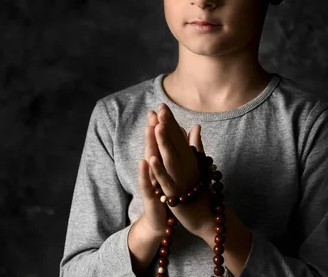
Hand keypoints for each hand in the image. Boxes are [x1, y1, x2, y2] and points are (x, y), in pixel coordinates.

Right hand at [137, 109, 167, 237]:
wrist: (160, 221)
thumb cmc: (167, 194)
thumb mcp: (172, 172)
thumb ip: (176, 153)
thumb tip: (182, 132)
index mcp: (161, 163)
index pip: (161, 141)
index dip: (162, 124)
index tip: (161, 106)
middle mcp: (154, 170)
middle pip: (153, 146)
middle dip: (153, 129)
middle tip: (152, 112)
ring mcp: (151, 182)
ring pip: (149, 160)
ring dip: (149, 144)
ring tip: (150, 128)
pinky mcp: (150, 195)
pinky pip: (147, 182)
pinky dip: (146, 172)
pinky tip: (145, 160)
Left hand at [148, 103, 215, 237]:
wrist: (207, 218)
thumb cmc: (200, 191)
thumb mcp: (197, 165)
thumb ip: (196, 146)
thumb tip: (196, 126)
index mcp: (191, 159)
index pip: (179, 137)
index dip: (171, 121)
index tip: (162, 105)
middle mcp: (188, 166)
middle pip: (176, 143)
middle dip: (168, 125)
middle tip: (160, 108)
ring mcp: (182, 180)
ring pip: (171, 158)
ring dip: (165, 142)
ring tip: (158, 126)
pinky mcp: (176, 194)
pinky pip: (166, 181)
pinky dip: (158, 170)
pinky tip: (150, 158)